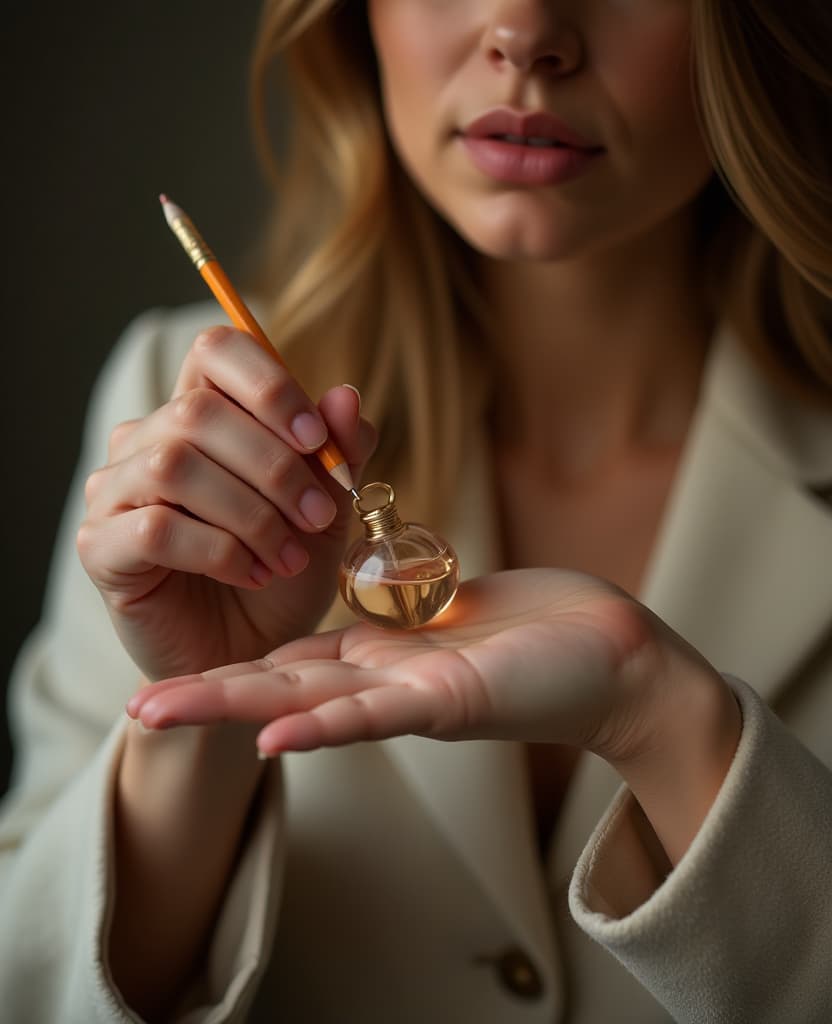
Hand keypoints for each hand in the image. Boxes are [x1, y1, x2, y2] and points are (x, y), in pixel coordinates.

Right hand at [78, 326, 375, 680]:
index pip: (215, 349)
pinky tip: (251, 576)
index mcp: (201, 413)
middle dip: (275, 467)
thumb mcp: (325, 512)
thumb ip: (336, 454)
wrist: (247, 653)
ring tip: (286, 556)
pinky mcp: (101, 546)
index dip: (269, 383)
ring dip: (249, 514)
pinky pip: (155, 528)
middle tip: (318, 518)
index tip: (316, 439)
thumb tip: (345, 395)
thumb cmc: (281, 572)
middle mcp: (147, 440)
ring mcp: (115, 491)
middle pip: (197, 410)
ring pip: (175, 465)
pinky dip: (218, 552)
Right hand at [128, 568, 740, 863]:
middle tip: (135, 709)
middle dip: (208, 695)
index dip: (234, 668)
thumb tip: (364, 595)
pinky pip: (375, 713)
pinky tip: (271, 738)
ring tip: (163, 715)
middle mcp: (386, 683)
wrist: (614, 655)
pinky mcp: (451, 699)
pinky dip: (321, 725)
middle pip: (281, 687)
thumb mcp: (448, 613)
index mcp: (383, 658)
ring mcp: (413, 696)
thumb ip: (398, 614)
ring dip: (235, 710)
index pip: (293, 663)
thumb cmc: (537, 628)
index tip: (176, 674)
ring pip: (308, 703)